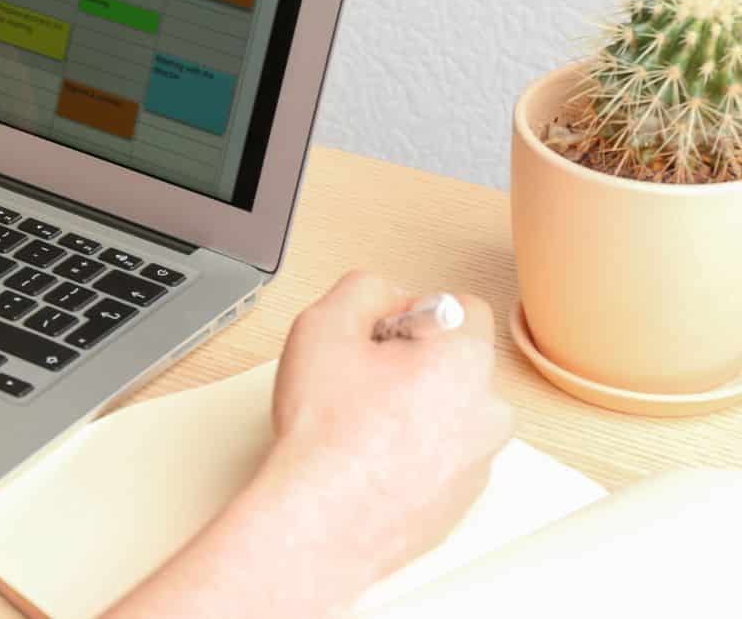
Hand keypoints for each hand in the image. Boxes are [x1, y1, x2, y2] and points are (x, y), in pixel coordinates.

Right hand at [110, 271, 510, 618]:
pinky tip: (368, 459)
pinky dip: (414, 455)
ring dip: (417, 411)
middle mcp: (487, 411)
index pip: (462, 308)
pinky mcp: (461, 501)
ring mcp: (478, 462)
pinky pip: (444, 459)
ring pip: (452, 414)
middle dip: (415, 364)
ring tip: (363, 425)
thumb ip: (362, 289)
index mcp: (464, 361)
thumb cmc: (325, 435)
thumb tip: (381, 294)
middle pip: (458, 363)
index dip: (412, 314)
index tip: (380, 337)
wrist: (321, 519)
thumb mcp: (323, 325)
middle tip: (363, 381)